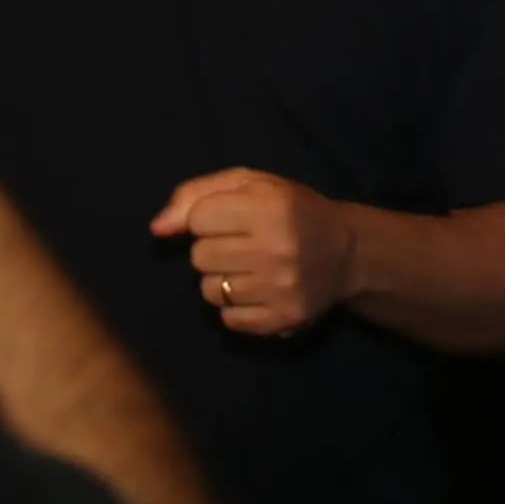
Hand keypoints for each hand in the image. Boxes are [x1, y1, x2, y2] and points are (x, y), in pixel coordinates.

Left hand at [149, 167, 361, 335]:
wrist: (347, 251)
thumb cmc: (290, 210)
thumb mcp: (249, 184)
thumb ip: (196, 195)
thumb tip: (157, 229)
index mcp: (269, 205)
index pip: (197, 219)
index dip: (207, 218)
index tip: (231, 219)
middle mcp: (276, 247)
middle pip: (199, 257)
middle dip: (213, 249)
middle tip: (243, 245)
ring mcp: (281, 287)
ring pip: (209, 291)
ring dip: (222, 279)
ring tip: (251, 268)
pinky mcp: (284, 318)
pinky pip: (228, 319)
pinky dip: (235, 307)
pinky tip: (258, 291)